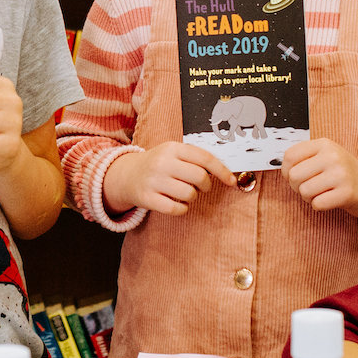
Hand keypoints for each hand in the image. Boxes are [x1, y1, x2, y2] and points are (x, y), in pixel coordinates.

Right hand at [103, 141, 236, 215]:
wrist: (126, 175)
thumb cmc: (158, 165)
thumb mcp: (173, 153)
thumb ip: (195, 159)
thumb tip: (226, 172)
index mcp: (172, 148)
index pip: (204, 158)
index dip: (222, 170)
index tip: (231, 181)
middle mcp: (162, 162)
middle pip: (199, 177)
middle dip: (205, 185)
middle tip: (200, 187)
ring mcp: (153, 180)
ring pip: (189, 194)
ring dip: (192, 197)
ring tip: (184, 193)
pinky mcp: (147, 198)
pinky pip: (176, 209)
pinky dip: (182, 209)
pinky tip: (176, 203)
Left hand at [281, 138, 357, 216]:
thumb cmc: (342, 174)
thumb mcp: (325, 157)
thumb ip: (304, 159)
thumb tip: (282, 170)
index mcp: (324, 144)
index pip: (289, 156)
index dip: (286, 171)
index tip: (296, 176)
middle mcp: (333, 155)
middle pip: (294, 176)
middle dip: (297, 187)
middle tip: (311, 187)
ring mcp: (341, 173)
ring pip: (304, 191)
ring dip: (309, 197)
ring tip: (322, 193)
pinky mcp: (348, 193)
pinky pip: (317, 204)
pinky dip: (320, 206)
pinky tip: (330, 200)